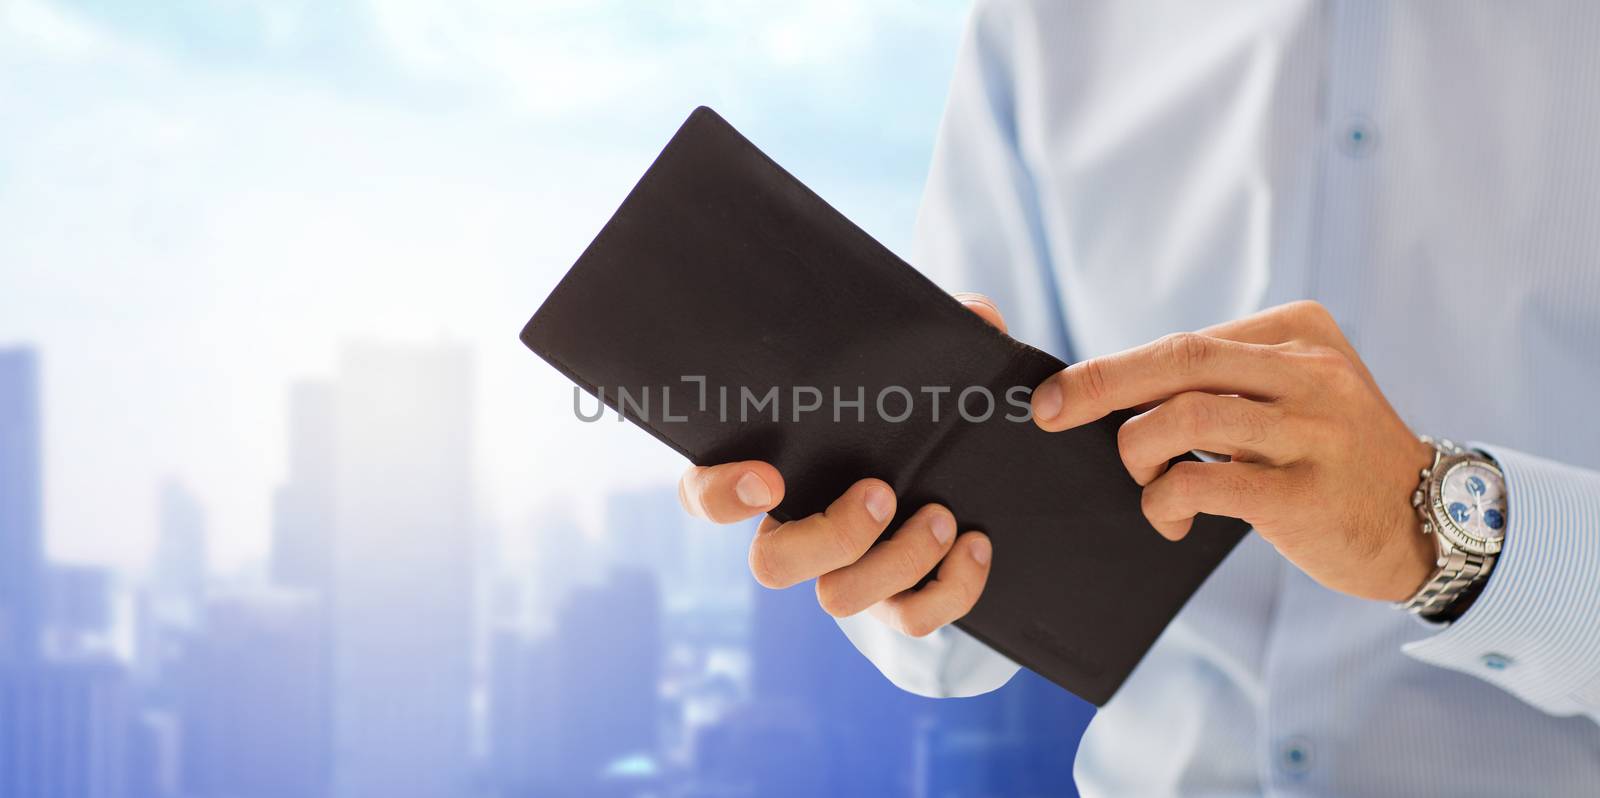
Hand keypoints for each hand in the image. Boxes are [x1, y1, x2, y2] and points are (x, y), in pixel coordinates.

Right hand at [676, 293, 1002, 635]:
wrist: (965, 475)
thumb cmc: (916, 410)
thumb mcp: (924, 365)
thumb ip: (940, 331)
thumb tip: (971, 315)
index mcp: (775, 473)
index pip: (705, 494)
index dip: (720, 495)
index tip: (766, 475)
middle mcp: (800, 533)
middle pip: (771, 566)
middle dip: (828, 536)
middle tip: (880, 491)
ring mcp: (847, 573)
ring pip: (840, 599)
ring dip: (896, 560)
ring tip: (941, 515)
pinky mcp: (898, 602)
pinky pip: (911, 621)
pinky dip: (948, 590)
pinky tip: (975, 544)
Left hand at [1030, 300, 1434, 602]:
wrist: (1429, 518)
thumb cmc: (1332, 455)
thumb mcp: (1294, 391)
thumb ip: (1224, 381)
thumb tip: (1110, 390)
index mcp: (1298, 331)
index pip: (1185, 341)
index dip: (1113, 369)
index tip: (1060, 392)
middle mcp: (1310, 372)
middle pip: (1180, 361)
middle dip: (1098, 386)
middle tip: (1048, 413)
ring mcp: (1315, 431)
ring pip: (1187, 418)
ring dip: (1139, 453)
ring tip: (1143, 482)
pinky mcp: (1308, 493)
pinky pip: (1208, 484)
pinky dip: (1167, 501)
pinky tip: (1170, 519)